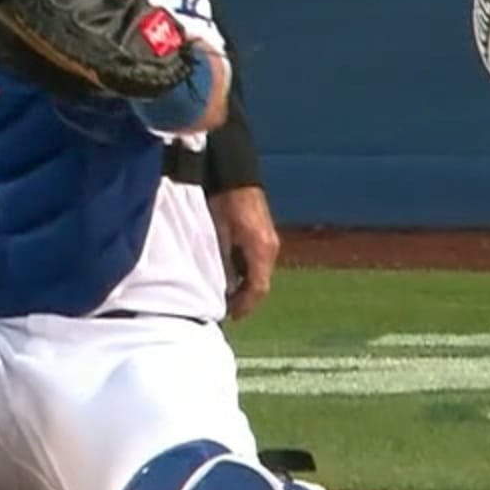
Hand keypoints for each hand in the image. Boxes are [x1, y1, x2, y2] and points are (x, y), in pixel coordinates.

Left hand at [208, 185, 279, 320]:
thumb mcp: (219, 234)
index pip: (258, 289)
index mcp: (262, 251)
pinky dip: (243, 270)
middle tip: (224, 307)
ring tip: (224, 293)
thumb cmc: (223, 202)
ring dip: (243, 284)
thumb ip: (223, 262)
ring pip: (257, 271)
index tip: (230, 316)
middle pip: (260, 282)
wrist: (232, 173)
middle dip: (244, 298)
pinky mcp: (263, 233)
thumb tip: (223, 287)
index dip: (244, 306)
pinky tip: (228, 272)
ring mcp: (268, 240)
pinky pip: (255, 259)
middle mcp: (270, 248)